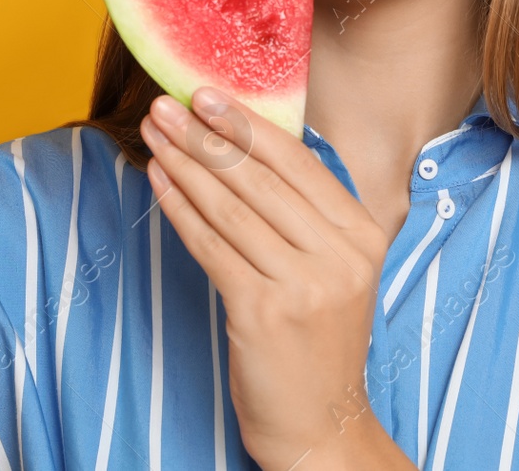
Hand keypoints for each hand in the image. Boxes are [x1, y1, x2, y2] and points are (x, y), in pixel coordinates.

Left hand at [140, 88, 411, 470]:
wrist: (319, 425)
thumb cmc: (317, 343)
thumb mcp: (334, 272)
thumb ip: (307, 218)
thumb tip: (246, 149)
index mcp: (365, 235)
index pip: (300, 164)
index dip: (250, 124)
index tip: (208, 93)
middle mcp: (342, 255)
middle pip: (262, 180)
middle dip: (208, 136)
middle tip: (167, 103)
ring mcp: (306, 285)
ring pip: (233, 209)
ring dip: (185, 165)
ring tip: (154, 135)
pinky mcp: (264, 313)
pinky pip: (212, 248)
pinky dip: (180, 211)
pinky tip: (158, 184)